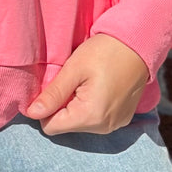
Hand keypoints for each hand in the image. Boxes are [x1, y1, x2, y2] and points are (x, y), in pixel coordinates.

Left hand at [22, 34, 148, 135]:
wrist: (139, 44)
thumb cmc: (105, 51)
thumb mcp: (74, 68)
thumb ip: (53, 94)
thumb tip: (32, 113)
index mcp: (90, 116)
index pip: (51, 127)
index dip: (46, 107)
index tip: (53, 86)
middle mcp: (104, 127)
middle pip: (66, 125)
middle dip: (62, 105)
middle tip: (72, 80)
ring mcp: (115, 124)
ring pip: (81, 122)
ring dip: (76, 105)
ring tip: (86, 81)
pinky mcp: (122, 119)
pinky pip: (96, 119)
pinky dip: (91, 106)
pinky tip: (98, 86)